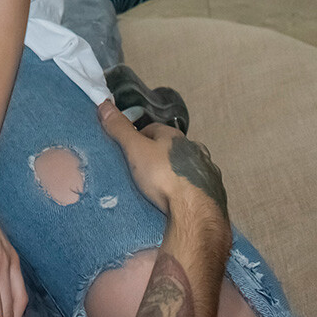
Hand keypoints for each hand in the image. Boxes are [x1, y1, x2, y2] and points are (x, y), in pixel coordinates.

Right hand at [98, 100, 229, 226]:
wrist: (194, 212)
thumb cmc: (164, 177)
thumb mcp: (135, 150)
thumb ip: (120, 129)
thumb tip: (104, 104)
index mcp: (174, 137)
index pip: (152, 130)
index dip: (138, 138)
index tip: (128, 151)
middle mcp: (193, 149)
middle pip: (170, 149)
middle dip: (158, 156)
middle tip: (141, 171)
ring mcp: (205, 170)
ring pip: (185, 167)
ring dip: (174, 172)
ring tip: (158, 188)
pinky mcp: (212, 191)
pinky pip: (196, 186)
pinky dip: (186, 189)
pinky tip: (177, 200)